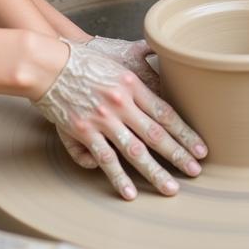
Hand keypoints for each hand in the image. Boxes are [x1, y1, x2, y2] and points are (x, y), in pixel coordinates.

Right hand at [34, 39, 206, 199]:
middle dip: (179, 154)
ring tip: (171, 188)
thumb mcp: (115, 55)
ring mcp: (102, 119)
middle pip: (156, 133)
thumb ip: (140, 59)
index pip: (165, 113)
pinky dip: (118, 177)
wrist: (47, 64)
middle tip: (196, 171)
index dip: (185, 133)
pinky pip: (105, 159)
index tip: (201, 148)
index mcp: (132, 84)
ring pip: (135, 150)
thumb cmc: (82, 60)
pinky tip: (130, 192)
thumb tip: (158, 58)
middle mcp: (121, 103)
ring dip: (155, 171)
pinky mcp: (83, 131)